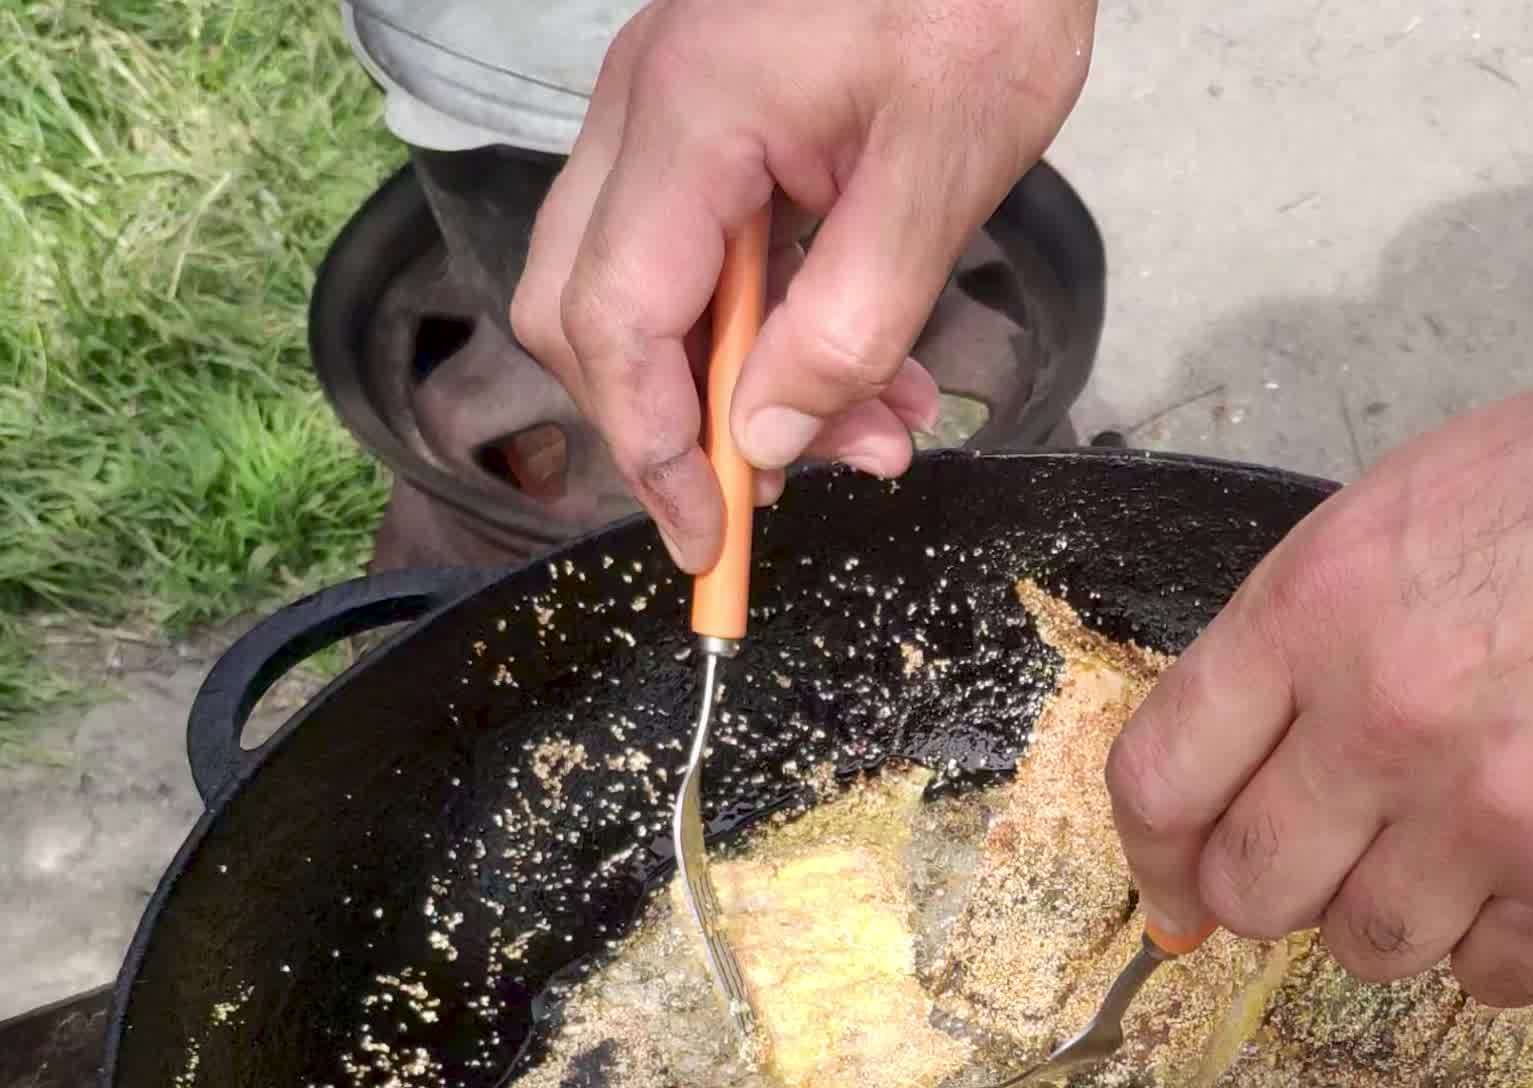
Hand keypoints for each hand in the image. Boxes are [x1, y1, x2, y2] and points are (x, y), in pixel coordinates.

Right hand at [511, 0, 1094, 572]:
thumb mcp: (948, 170)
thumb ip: (853, 321)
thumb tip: (764, 441)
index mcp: (691, 116)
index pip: (615, 323)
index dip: (653, 452)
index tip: (710, 542)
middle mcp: (645, 104)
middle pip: (585, 309)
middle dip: (681, 421)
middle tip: (800, 483)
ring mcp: (665, 99)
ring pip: (639, 282)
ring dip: (740, 377)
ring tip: (879, 424)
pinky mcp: (708, 104)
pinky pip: (696, 239)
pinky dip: (764, 317)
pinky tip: (869, 357)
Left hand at [1106, 301, 1532, 1006]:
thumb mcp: (1446, 489)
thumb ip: (1335, 624)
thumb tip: (1262, 746)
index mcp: (1327, 599)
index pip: (1162, 776)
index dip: (1158, 851)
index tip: (1178, 882)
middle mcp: (1389, 717)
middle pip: (1254, 891)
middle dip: (1283, 890)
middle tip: (1349, 859)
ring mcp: (1496, 814)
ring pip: (1373, 948)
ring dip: (1410, 913)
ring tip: (1493, 829)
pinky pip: (1501, 978)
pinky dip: (1520, 940)